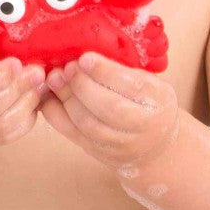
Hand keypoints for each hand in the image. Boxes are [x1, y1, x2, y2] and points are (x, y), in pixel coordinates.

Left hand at [39, 51, 179, 172]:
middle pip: (109, 107)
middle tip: (66, 68)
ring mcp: (122, 144)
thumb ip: (123, 70)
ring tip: (55, 80)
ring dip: (67, 99)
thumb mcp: (149, 82)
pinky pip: (74, 135)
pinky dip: (57, 115)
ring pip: (89, 124)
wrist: (156, 146)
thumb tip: (83, 55)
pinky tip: (50, 98)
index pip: (132, 86)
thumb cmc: (149, 104)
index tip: (84, 57)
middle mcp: (144, 125)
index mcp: (159, 100)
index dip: (104, 72)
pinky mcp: (101, 153)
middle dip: (81, 85)